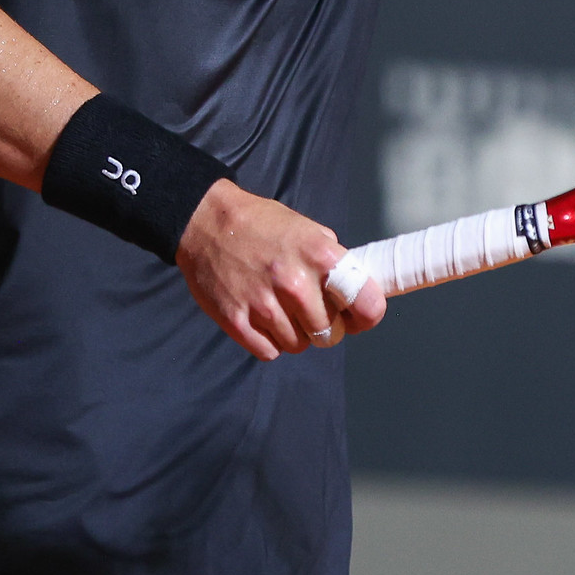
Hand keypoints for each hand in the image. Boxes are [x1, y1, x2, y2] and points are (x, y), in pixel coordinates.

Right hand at [175, 179, 385, 359]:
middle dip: (325, 326)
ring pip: (299, 345)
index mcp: (320, 256)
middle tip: (310, 310)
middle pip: (330, 333)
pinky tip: (263, 318)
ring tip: (281, 309)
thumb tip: (355, 290)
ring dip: (295, 334)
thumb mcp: (308, 229)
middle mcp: (295, 283)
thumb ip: (333, 260)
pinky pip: (270, 352)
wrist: (207, 223)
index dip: (366, 316)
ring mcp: (264, 305)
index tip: (357, 317)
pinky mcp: (237, 321)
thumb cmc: (261, 224)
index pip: (367, 305)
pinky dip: (270, 341)